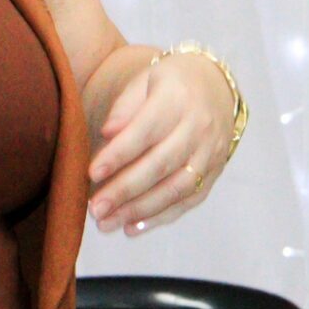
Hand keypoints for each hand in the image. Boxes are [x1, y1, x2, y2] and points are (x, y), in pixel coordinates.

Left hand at [87, 50, 234, 235]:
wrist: (217, 88)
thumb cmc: (170, 85)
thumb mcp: (145, 81)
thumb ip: (125, 108)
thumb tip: (107, 135)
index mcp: (178, 100)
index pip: (146, 131)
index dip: (119, 154)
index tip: (92, 173)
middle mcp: (199, 129)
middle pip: (161, 165)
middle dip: (125, 190)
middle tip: (95, 209)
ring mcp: (210, 154)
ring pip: (177, 188)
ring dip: (141, 210)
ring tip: (108, 223)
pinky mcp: (215, 173)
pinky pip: (189, 200)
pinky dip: (161, 217)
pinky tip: (133, 227)